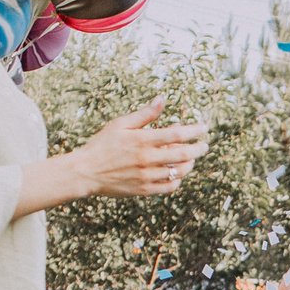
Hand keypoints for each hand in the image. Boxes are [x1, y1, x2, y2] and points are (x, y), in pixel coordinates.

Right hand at [72, 96, 204, 197]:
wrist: (85, 172)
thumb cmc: (102, 145)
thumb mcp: (120, 125)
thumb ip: (144, 114)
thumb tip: (161, 99)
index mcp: (141, 140)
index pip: (176, 134)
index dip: (193, 130)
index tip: (203, 127)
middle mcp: (146, 159)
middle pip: (183, 154)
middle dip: (198, 149)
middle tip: (204, 145)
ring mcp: (146, 176)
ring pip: (178, 171)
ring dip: (189, 164)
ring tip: (191, 158)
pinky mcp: (144, 190)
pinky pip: (169, 187)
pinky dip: (177, 180)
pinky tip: (177, 173)